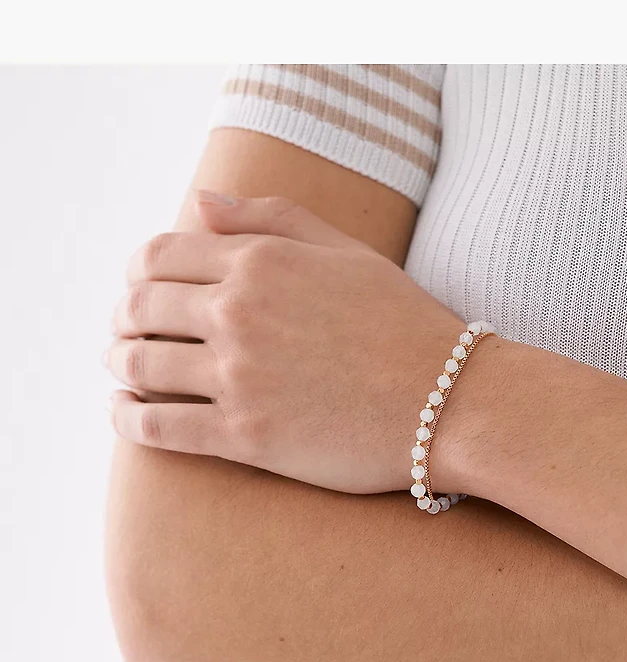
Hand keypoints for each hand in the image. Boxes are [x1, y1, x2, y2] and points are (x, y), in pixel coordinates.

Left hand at [106, 193, 464, 493]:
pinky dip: (126, 421)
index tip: (142, 291)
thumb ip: (269, 219)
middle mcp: (239, 313)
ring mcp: (240, 377)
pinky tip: (123, 415)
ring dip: (119, 366)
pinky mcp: (246, 437)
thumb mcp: (345, 251)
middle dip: (123, 319)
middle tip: (125, 334)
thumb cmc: (405, 324)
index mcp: (261, 262)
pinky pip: (158, 429)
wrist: (452, 401)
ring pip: (139, 366)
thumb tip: (197, 204)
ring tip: (123, 373)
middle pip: (139, 308)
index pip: (158, 256)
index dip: (137, 274)